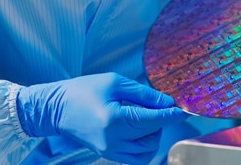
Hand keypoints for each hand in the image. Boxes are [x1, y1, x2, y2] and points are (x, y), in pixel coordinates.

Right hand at [17, 72, 187, 163]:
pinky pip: (135, 158)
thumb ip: (144, 94)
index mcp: (115, 120)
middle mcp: (113, 140)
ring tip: (148, 117)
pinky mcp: (108, 155)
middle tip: (157, 105)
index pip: (152, 120)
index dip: (170, 114)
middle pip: (151, 136)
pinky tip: (141, 130)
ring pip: (146, 151)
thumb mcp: (116, 83)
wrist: (57, 108)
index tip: (183, 109)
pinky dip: (144, 147)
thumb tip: (167, 102)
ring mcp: (110, 151)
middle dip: (161, 121)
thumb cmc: (85, 90)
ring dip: (154, 135)